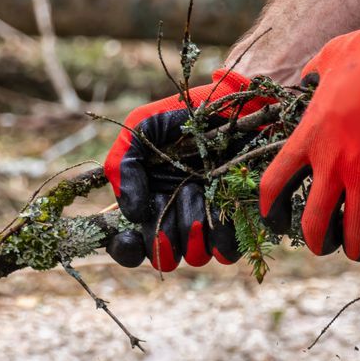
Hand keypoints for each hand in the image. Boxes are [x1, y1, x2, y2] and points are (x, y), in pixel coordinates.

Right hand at [104, 70, 264, 270]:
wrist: (233, 104)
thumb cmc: (183, 116)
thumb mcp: (141, 128)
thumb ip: (123, 166)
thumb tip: (131, 215)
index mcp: (147, 204)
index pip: (131, 249)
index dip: (128, 250)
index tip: (131, 236)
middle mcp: (175, 220)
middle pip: (164, 256)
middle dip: (167, 233)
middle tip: (177, 193)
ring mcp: (206, 225)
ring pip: (195, 256)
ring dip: (194, 228)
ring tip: (200, 189)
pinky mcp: (236, 223)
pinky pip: (226, 251)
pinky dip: (223, 234)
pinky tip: (223, 204)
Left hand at [258, 0, 359, 260]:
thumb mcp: (330, 57)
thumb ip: (314, 74)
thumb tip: (310, 77)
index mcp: (309, 136)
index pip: (274, 184)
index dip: (270, 209)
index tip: (275, 219)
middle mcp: (332, 163)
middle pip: (313, 224)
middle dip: (317, 242)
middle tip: (323, 245)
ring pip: (355, 233)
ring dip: (358, 245)